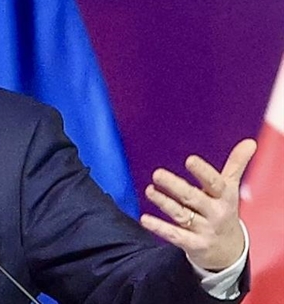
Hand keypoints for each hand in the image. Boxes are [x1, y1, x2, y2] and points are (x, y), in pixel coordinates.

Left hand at [140, 138, 256, 270]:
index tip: (189, 160)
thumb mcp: (230, 189)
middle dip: (175, 186)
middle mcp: (215, 213)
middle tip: (157, 174)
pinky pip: (175, 235)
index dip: (203, 172)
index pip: (214, 183)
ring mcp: (204, 230)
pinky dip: (160, 228)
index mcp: (224, 197)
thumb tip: (250, 141)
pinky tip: (144, 219)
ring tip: (149, 190)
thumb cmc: (224, 210)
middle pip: (193, 198)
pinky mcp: (193, 245)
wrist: (229, 251)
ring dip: (164, 203)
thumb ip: (236, 165)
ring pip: (181, 214)